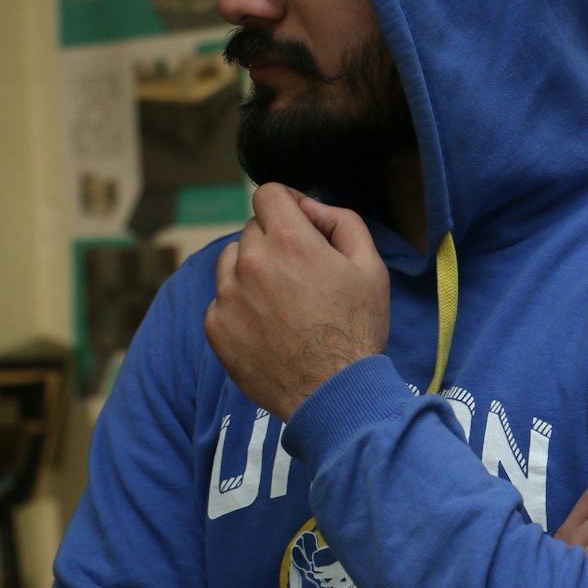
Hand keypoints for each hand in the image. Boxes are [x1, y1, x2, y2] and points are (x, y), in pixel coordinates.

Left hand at [205, 184, 389, 418]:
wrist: (334, 394)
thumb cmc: (357, 330)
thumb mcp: (371, 266)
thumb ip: (342, 222)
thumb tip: (311, 208)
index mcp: (288, 241)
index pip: (268, 193)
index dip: (287, 204)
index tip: (300, 225)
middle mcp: (250, 262)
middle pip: (251, 229)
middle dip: (274, 241)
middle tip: (302, 274)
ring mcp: (227, 297)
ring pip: (231, 261)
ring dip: (251, 270)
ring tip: (282, 302)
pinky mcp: (216, 327)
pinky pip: (221, 300)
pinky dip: (240, 306)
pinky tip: (269, 327)